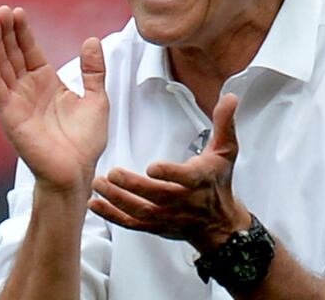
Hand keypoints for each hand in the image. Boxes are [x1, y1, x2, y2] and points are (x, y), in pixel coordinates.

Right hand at [0, 6, 108, 195]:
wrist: (76, 172)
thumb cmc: (85, 142)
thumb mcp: (97, 99)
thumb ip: (93, 70)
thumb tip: (91, 40)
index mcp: (45, 82)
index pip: (28, 50)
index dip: (22, 31)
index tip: (17, 11)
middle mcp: (27, 89)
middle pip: (11, 53)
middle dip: (5, 31)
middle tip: (0, 10)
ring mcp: (16, 100)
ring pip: (1, 65)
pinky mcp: (9, 114)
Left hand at [89, 93, 250, 250]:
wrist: (219, 223)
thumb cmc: (218, 183)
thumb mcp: (226, 151)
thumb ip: (224, 123)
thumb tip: (229, 97)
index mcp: (200, 181)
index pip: (186, 179)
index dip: (170, 174)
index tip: (153, 167)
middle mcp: (183, 202)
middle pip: (157, 196)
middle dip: (133, 186)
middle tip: (113, 173)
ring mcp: (167, 216)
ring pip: (141, 211)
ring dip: (118, 199)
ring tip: (99, 184)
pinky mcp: (155, 226)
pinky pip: (132, 224)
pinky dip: (112, 216)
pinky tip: (96, 204)